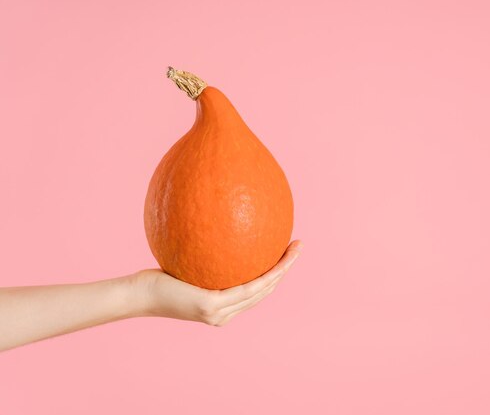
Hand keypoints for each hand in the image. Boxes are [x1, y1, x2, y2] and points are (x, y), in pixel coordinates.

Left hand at [132, 240, 302, 326]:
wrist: (137, 296)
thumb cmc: (157, 278)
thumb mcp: (187, 265)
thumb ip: (204, 256)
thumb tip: (213, 228)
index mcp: (222, 308)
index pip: (255, 292)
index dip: (274, 273)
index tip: (285, 253)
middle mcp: (224, 315)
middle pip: (264, 291)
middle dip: (285, 268)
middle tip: (299, 247)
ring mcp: (219, 313)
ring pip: (261, 290)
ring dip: (282, 270)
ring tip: (295, 250)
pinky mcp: (211, 306)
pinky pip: (245, 288)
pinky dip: (265, 275)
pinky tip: (276, 261)